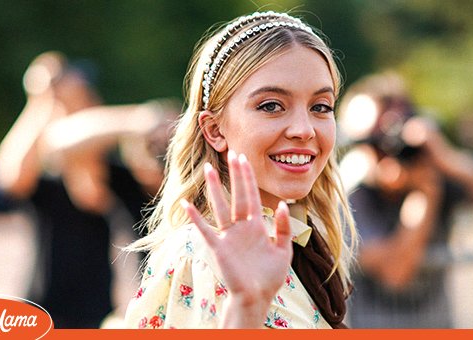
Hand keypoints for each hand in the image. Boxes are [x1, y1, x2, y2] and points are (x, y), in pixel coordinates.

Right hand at [181, 150, 292, 327]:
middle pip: (238, 195)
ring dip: (215, 189)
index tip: (245, 159)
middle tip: (232, 153)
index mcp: (257, 225)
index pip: (253, 196)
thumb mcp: (284, 250)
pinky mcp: (219, 248)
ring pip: (221, 207)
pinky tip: (187, 205)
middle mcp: (242, 227)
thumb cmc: (271, 276)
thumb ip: (284, 228)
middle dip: (236, 175)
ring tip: (209, 170)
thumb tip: (285, 205)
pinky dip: (196, 218)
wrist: (258, 297)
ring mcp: (229, 236)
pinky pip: (205, 230)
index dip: (249, 178)